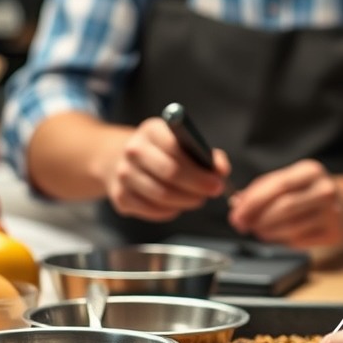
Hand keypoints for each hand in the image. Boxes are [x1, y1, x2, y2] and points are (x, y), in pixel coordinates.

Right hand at [104, 115, 231, 220]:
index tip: (218, 181)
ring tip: (197, 198)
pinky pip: (152, 210)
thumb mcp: (183, 142)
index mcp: (151, 130)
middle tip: (212, 192)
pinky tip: (176, 205)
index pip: (175, 149)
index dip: (199, 169)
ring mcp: (123, 174)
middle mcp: (133, 150)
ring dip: (186, 201)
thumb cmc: (164, 152)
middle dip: (196, 187)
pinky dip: (169, 211)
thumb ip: (206, 154)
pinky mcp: (120, 196)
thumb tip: (222, 171)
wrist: (122, 159)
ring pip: (161, 195)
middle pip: (169, 173)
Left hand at [227, 159, 342, 247]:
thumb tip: (238, 204)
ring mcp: (332, 213)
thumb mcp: (292, 179)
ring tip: (257, 230)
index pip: (277, 185)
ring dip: (266, 232)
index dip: (253, 201)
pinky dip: (281, 240)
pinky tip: (276, 235)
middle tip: (242, 224)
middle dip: (257, 218)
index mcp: (311, 171)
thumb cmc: (312, 190)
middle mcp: (325, 190)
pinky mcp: (333, 233)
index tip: (236, 212)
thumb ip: (264, 189)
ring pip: (290, 227)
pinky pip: (298, 240)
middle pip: (284, 207)